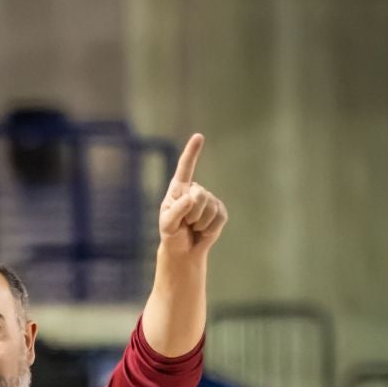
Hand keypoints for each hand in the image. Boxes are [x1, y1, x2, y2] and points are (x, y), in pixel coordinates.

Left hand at [157, 134, 226, 260]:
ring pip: (210, 208)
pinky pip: (219, 217)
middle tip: (186, 223)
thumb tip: (192, 198)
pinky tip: (203, 231)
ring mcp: (209, 199)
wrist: (183, 249)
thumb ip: (176, 211)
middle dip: (192, 213)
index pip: (185, 168)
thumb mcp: (167, 224)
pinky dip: (210, 228)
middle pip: (200, 195)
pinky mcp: (220, 211)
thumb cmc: (171, 234)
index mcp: (178, 189)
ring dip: (200, 223)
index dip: (192, 152)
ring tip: (193, 227)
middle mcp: (194, 190)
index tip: (199, 136)